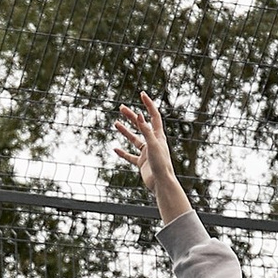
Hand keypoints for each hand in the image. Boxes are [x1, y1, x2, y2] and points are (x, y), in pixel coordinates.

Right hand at [113, 93, 190, 222]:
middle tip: (121, 108)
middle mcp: (153, 142)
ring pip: (134, 140)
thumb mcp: (153, 144)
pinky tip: (115, 149)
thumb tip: (138, 115)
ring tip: (115, 123)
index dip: (148, 104)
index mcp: (158, 136)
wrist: (161, 183)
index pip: (153, 116)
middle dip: (131, 116)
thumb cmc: (161, 164)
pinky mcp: (142, 163)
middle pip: (141, 125)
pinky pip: (130, 156)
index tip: (142, 94)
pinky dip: (123, 152)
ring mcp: (147, 153)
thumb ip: (145, 130)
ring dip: (125, 131)